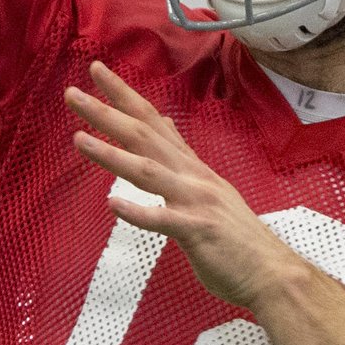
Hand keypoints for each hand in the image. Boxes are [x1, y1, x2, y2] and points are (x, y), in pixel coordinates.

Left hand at [66, 63, 305, 312]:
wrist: (273, 273)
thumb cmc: (236, 239)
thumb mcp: (208, 191)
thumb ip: (182, 165)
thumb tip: (161, 133)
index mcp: (192, 168)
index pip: (153, 122)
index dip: (125, 96)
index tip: (97, 71)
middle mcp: (193, 177)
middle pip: (144, 136)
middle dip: (107, 113)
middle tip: (72, 93)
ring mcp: (197, 202)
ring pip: (148, 171)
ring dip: (111, 155)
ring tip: (78, 139)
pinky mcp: (199, 231)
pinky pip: (164, 220)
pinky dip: (138, 212)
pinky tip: (112, 204)